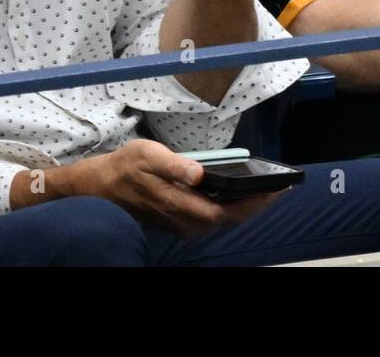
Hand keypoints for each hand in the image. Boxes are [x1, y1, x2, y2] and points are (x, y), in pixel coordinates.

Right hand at [73, 139, 281, 236]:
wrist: (99, 186)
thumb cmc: (125, 167)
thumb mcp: (147, 155)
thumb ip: (174, 164)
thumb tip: (198, 173)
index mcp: (179, 205)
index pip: (225, 213)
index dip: (252, 205)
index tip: (275, 191)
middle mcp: (183, 221)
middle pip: (228, 219)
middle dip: (256, 206)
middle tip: (279, 188)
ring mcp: (181, 224)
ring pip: (221, 221)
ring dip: (245, 207)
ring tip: (266, 190)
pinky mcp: (179, 220)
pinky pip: (212, 217)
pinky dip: (230, 207)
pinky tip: (240, 194)